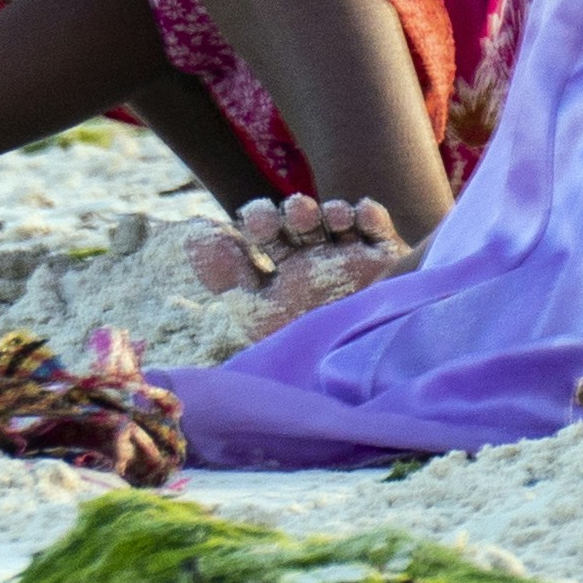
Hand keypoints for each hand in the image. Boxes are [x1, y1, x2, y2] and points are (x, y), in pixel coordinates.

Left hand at [188, 195, 415, 331]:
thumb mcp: (257, 313)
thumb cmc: (303, 344)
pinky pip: (377, 227)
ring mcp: (352, 257)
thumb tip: (195, 237)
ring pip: (338, 217)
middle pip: (302, 220)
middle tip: (293, 213)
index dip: (261, 218)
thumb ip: (227, 277)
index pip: (269, 233)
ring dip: (331, 210)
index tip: (256, 220)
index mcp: (285, 272)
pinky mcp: (387, 259)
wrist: (360, 371)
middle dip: (295, 211)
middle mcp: (317, 261)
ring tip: (331, 218)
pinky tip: (360, 218)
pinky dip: (368, 216)